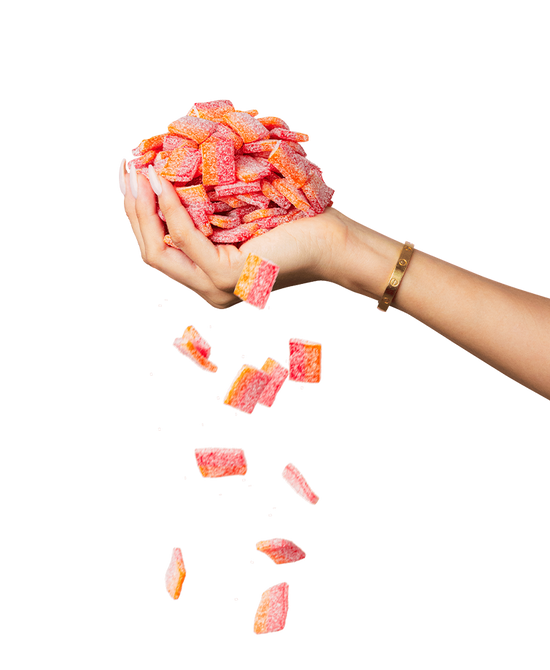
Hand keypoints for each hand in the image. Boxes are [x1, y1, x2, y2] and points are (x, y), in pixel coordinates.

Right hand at [119, 159, 344, 309]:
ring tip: (136, 169)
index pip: (159, 250)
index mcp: (209, 279)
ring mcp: (216, 288)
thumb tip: (171, 182)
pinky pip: (185, 239)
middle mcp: (208, 290)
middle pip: (150, 252)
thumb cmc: (292, 225)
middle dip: (131, 208)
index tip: (131, 176)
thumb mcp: (238, 220)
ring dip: (142, 207)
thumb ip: (206, 217)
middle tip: (124, 168)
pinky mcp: (227, 277)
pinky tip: (162, 180)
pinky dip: (169, 208)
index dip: (138, 214)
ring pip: (158, 250)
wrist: (332, 242)